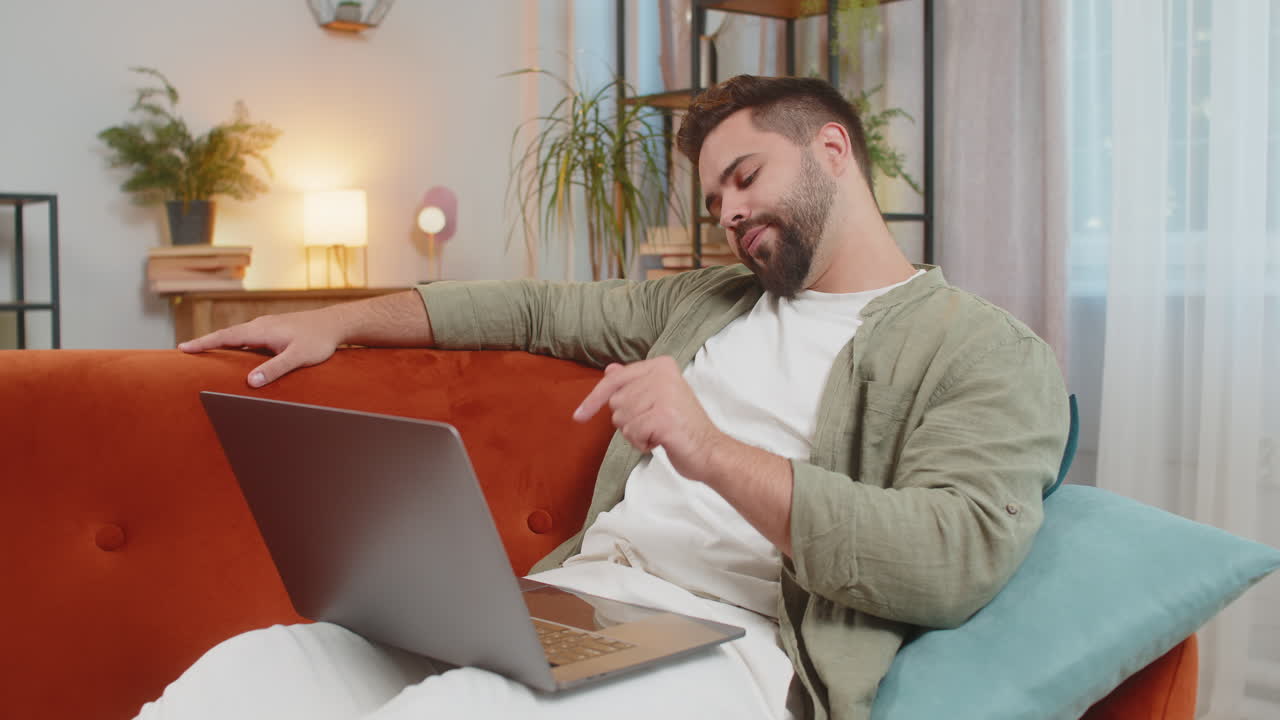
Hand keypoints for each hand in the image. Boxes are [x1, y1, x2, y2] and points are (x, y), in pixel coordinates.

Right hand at [178, 309, 344, 387]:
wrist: (335, 323)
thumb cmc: (319, 340)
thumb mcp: (298, 357)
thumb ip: (275, 369)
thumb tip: (250, 382)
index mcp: (261, 330)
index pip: (225, 337)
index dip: (203, 343)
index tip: (183, 348)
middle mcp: (260, 325)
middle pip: (227, 334)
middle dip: (205, 342)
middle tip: (183, 351)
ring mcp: (267, 326)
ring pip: (237, 335)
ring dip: (220, 342)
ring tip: (202, 352)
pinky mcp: (274, 329)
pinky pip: (248, 336)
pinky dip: (235, 343)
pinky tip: (235, 352)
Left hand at [573, 356, 726, 480]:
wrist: (710, 450)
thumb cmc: (682, 427)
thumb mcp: (658, 399)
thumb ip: (634, 384)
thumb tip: (610, 369)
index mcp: (661, 366)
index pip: (613, 380)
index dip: (593, 400)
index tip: (579, 416)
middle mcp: (662, 375)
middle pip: (615, 403)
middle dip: (628, 421)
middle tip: (655, 424)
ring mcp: (663, 395)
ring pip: (621, 420)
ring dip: (636, 434)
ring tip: (660, 432)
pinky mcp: (663, 416)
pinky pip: (632, 433)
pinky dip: (642, 443)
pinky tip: (661, 441)